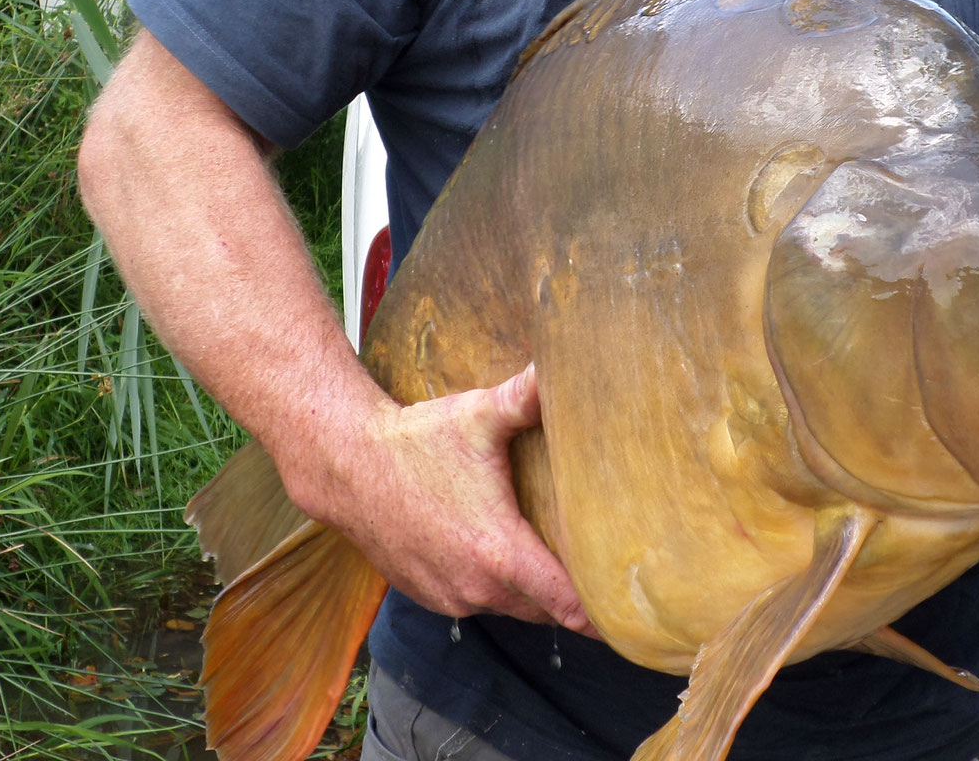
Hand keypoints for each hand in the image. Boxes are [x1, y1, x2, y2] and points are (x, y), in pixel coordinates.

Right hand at [276, 364, 597, 635]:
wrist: (346, 466)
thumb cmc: (416, 441)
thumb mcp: (479, 415)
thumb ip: (529, 396)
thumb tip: (564, 365)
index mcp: (499, 552)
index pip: (569, 605)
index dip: (603, 612)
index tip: (632, 612)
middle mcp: (477, 588)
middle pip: (546, 611)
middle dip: (574, 597)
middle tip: (605, 575)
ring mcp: (450, 598)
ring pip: (513, 608)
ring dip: (533, 592)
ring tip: (558, 563)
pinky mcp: (429, 596)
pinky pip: (478, 603)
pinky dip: (495, 589)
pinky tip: (502, 557)